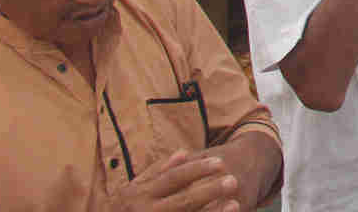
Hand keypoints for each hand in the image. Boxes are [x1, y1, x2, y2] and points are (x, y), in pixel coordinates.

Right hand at [105, 149, 240, 211]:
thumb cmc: (123, 209)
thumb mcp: (133, 188)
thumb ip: (158, 171)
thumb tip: (184, 152)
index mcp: (142, 194)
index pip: (174, 178)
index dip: (197, 169)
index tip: (220, 162)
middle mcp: (147, 211)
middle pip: (183, 200)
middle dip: (209, 191)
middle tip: (233, 180)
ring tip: (235, 204)